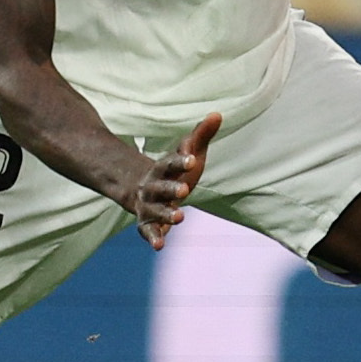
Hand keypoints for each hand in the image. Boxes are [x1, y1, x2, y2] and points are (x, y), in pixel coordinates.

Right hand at [125, 112, 221, 250]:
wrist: (143, 190)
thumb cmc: (173, 171)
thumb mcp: (188, 153)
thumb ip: (201, 135)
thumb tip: (218, 114)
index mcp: (163, 168)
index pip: (171, 162)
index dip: (181, 160)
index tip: (192, 158)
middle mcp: (153, 186)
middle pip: (160, 187)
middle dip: (171, 188)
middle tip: (185, 189)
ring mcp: (148, 205)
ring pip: (155, 210)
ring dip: (166, 213)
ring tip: (180, 217)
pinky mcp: (148, 223)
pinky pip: (148, 231)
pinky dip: (153, 238)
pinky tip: (160, 247)